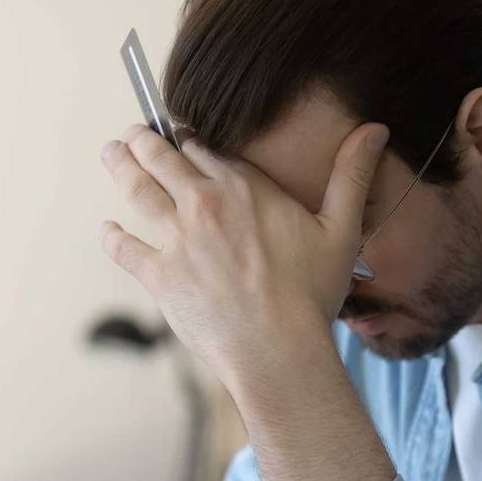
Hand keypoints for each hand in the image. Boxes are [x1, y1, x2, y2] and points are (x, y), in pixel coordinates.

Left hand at [98, 122, 389, 386]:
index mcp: (244, 187)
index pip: (202, 145)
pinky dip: (111, 235)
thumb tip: (375, 130)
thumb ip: (352, 175)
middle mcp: (204, 203)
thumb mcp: (341, 230)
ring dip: (119, 165)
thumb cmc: (312, 295)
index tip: (180, 134)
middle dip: (142, 139)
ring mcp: (176, 238)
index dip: (187, 137)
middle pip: (160, 156)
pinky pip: (124, 247)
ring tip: (110, 152)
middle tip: (132, 134)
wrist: (278, 350)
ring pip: (136, 188)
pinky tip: (106, 228)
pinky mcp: (159, 275)